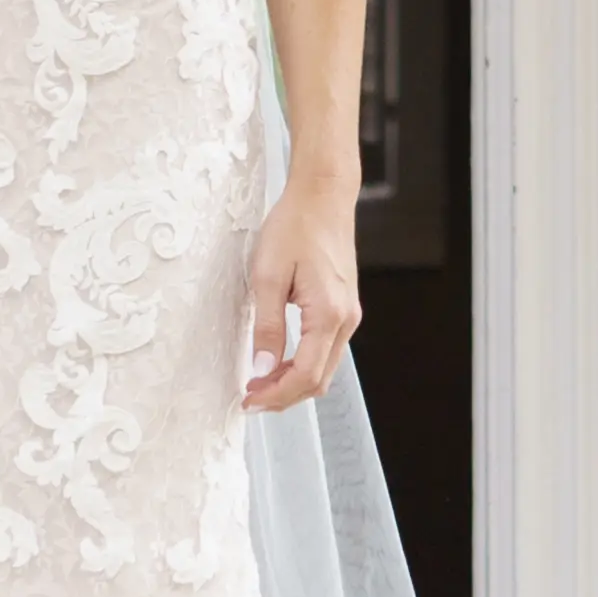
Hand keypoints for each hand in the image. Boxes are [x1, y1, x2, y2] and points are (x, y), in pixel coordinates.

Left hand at [240, 183, 361, 412]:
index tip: (248, 401)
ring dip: (293, 382)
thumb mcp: (267, 276)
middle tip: (249, 398)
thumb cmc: (294, 227)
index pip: (305, 375)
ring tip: (259, 382)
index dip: (276, 395)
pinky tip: (279, 361)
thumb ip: (267, 327)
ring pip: (324, 368)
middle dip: (284, 396)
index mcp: (328, 314)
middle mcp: (346, 320)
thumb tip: (262, 369)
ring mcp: (349, 314)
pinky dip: (303, 365)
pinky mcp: (344, 308)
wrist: (323, 196)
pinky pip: (326, 350)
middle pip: (318, 379)